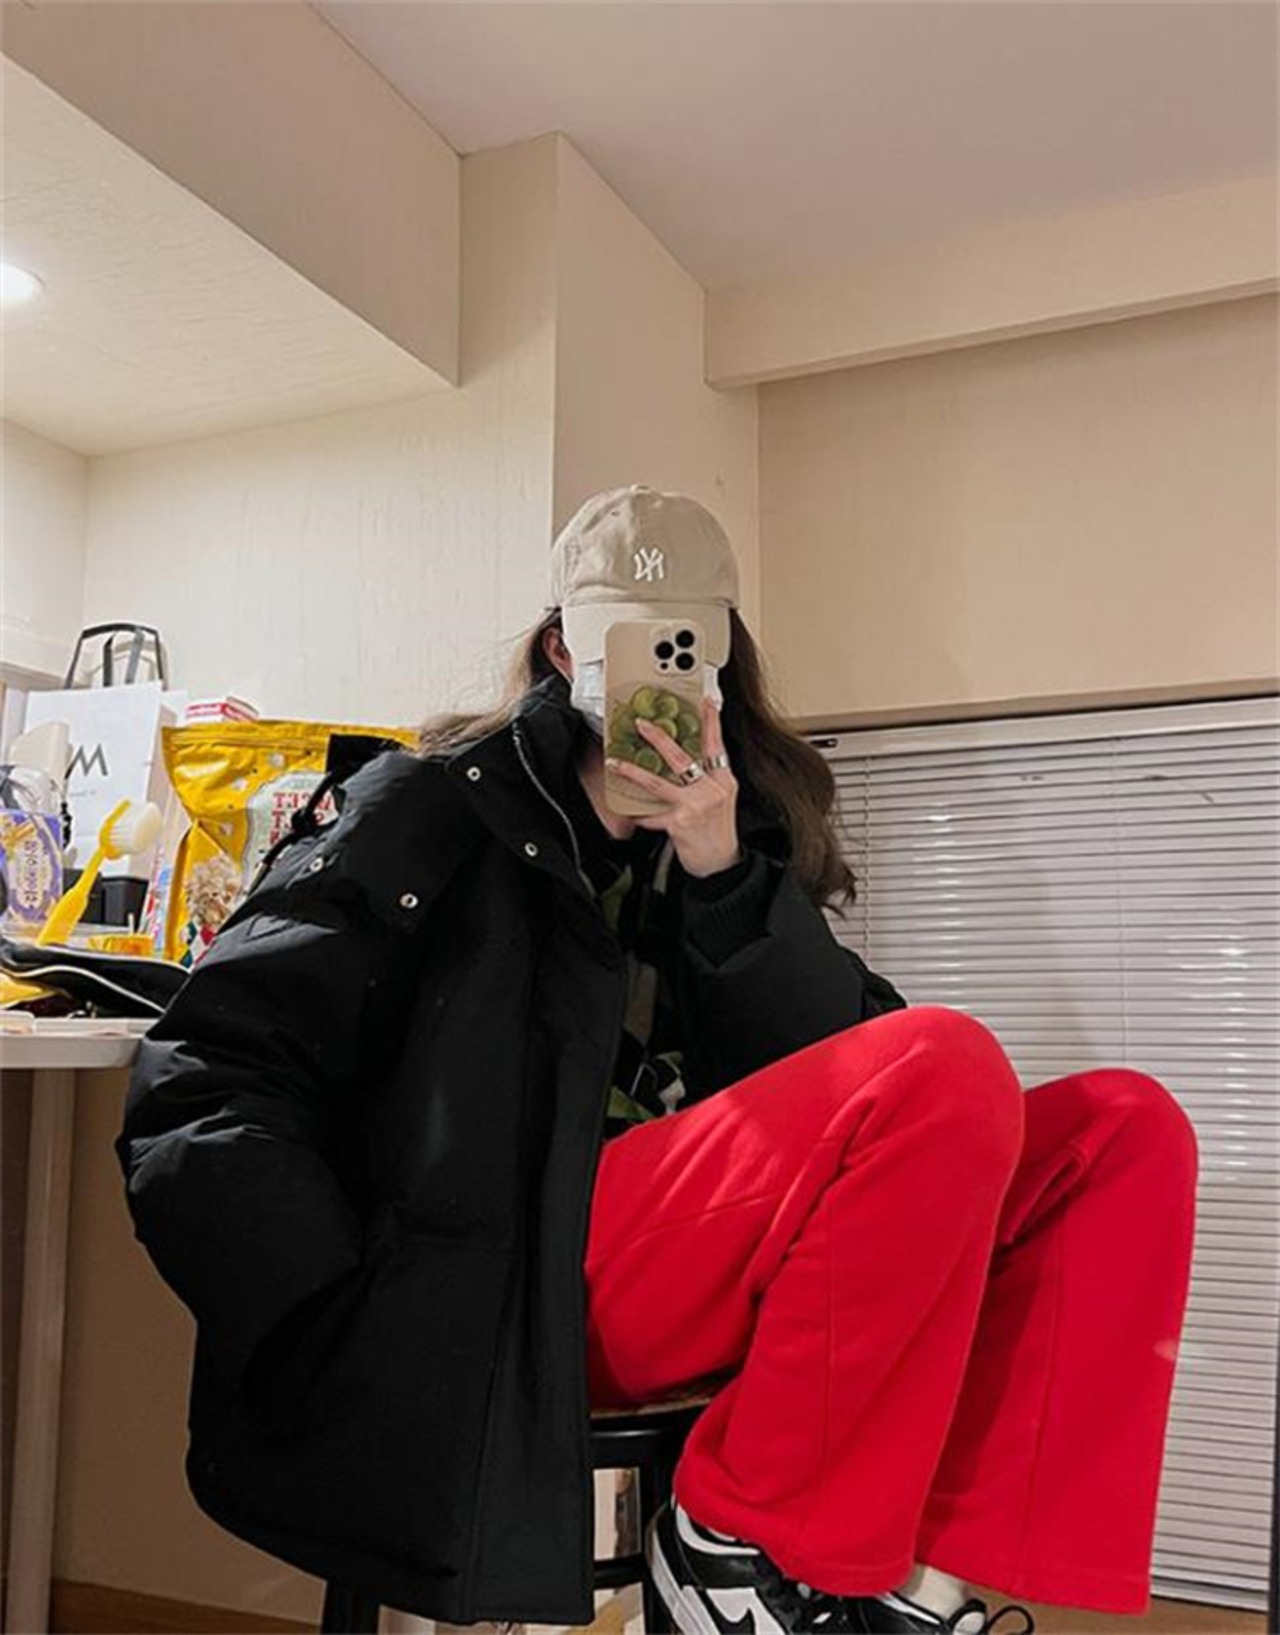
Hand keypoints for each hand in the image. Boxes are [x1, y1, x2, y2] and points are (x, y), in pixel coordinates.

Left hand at [604, 696, 742, 879]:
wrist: (722, 864)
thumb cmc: (719, 833)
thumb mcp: (723, 801)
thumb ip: (708, 780)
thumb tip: (687, 764)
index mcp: (724, 781)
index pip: (716, 745)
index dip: (711, 722)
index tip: (706, 702)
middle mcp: (711, 790)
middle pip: (681, 757)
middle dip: (658, 738)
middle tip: (641, 724)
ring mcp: (694, 805)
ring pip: (658, 782)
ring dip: (633, 772)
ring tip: (615, 763)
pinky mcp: (679, 823)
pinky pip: (652, 815)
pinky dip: (641, 816)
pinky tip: (631, 814)